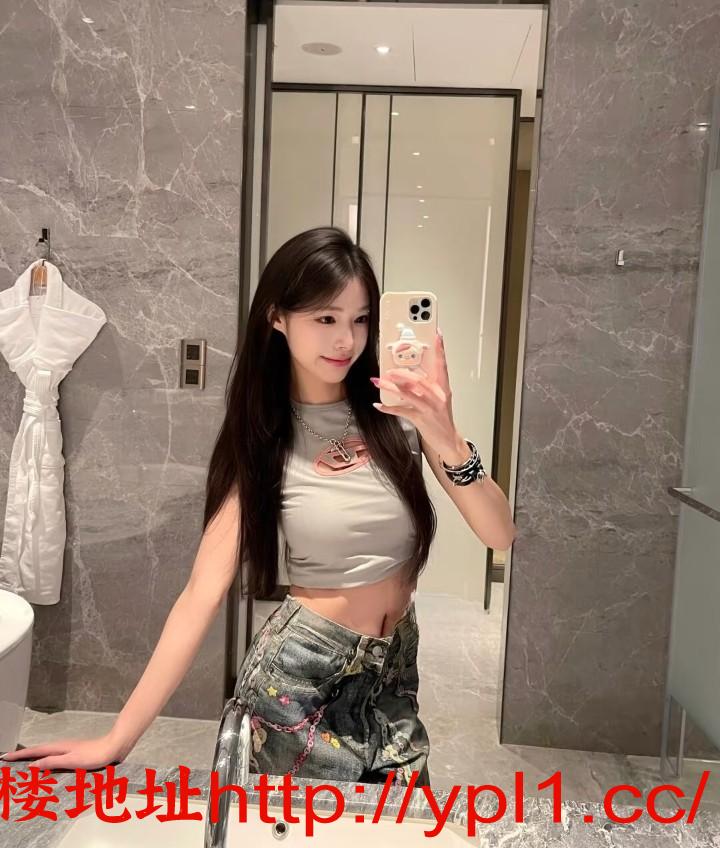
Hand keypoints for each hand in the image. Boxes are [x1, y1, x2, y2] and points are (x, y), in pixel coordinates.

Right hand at [1, 733, 127, 771]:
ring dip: (33, 757)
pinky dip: (44, 759)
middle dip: (23, 755)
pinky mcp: (74, 753)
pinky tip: (46, 764)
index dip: (20, 755)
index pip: (34, 752)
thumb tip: (32, 765)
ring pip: (45, 753)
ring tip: (22, 762)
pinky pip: (53, 756)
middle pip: (38, 751)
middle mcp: (61, 747)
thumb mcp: (71, 761)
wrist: (112, 748)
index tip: (5, 757)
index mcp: (58, 748)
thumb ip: (52, 762)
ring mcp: (67, 749)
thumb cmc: (94, 755)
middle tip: (8, 760)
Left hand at [372, 328, 463, 459]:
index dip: (440, 350)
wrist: (448, 441)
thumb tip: (407, 376)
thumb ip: (426, 387)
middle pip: (419, 380)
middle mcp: (438, 396)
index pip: (442, 365)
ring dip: (391, 387)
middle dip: (402, 374)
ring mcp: (429, 408)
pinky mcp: (421, 419)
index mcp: (443, 388)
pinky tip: (379, 404)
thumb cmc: (441, 419)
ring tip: (379, 381)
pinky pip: (402, 411)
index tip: (437, 335)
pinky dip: (389, 408)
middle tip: (389, 370)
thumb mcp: (438, 399)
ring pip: (409, 394)